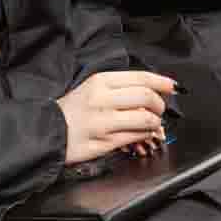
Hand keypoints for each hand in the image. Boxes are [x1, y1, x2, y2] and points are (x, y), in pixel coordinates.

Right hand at [57, 70, 174, 164]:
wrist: (47, 132)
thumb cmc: (72, 110)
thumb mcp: (93, 88)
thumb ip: (120, 88)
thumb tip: (153, 91)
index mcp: (101, 81)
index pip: (141, 78)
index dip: (162, 82)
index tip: (173, 87)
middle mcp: (102, 99)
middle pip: (146, 97)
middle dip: (160, 104)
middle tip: (160, 109)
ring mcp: (103, 122)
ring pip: (144, 119)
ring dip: (155, 122)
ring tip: (152, 123)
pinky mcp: (103, 143)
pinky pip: (135, 137)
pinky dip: (145, 135)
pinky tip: (143, 134)